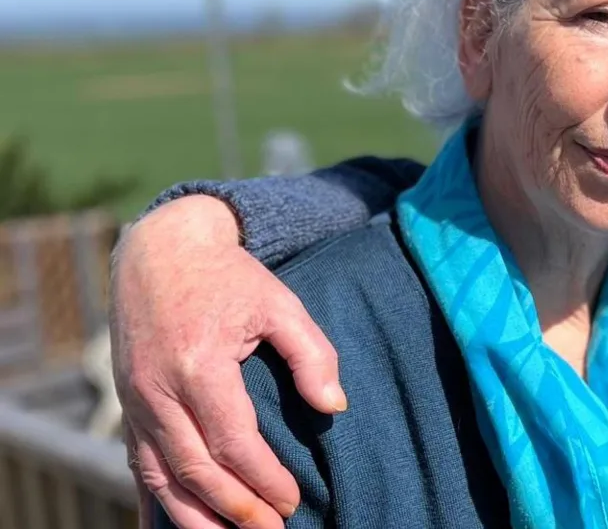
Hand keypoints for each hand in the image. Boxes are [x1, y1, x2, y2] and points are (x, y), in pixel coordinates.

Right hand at [111, 195, 346, 527]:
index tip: (291, 502)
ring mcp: (136, 403)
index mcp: (198, 366)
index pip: (232, 443)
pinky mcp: (128, 407)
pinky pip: (138, 467)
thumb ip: (313, 353)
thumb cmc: (230, 278)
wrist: (162, 251)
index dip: (264, 479)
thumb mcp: (280, 303)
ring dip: (194, 517)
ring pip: (160, 478)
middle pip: (196, 470)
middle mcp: (157, 391)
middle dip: (235, 510)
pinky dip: (156, 503)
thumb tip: (334, 407)